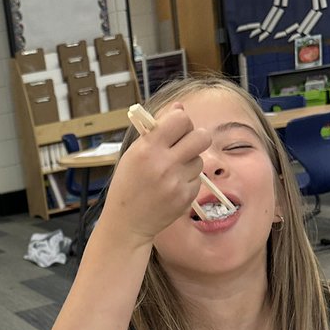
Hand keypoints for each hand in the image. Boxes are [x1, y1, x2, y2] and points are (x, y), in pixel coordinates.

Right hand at [102, 105, 211, 243]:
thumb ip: (157, 130)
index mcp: (147, 148)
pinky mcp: (186, 197)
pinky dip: (187, 180)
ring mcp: (177, 182)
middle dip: (195, 138)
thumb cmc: (128, 184)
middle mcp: (164, 164)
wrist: (127, 222)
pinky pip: (197, 179)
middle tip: (184, 146)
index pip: (180, 119)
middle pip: (201, 137)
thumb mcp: (134, 153)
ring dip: (189, 162)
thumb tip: (180, 107)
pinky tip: (172, 187)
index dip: (181, 122)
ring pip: (199, 159)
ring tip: (171, 172)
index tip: (175, 130)